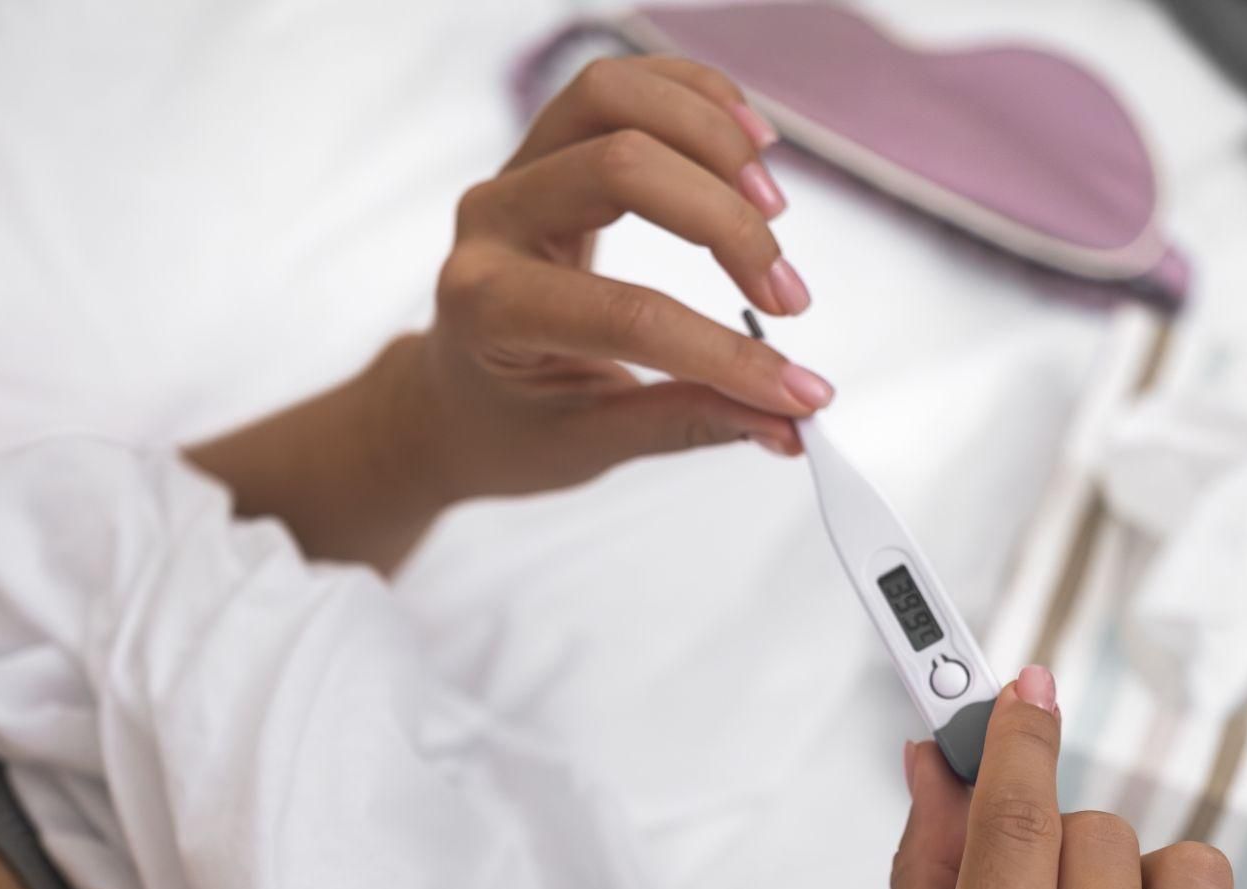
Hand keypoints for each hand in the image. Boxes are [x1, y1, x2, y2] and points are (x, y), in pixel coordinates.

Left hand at [408, 55, 835, 500]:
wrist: (449, 398)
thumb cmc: (510, 429)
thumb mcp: (594, 444)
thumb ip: (691, 423)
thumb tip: (792, 421)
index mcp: (490, 311)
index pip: (628, 315)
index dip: (725, 352)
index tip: (797, 390)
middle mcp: (491, 225)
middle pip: (621, 168)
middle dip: (726, 226)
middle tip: (787, 298)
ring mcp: (513, 173)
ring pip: (613, 98)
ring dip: (713, 140)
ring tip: (774, 207)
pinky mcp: (544, 148)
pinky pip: (620, 86)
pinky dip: (695, 98)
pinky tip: (753, 143)